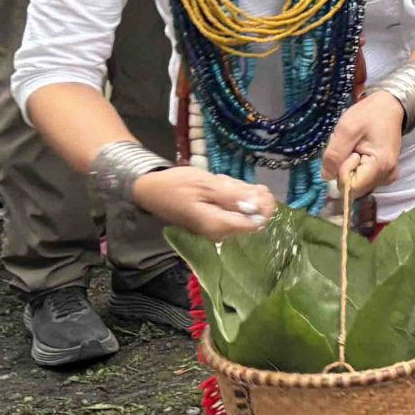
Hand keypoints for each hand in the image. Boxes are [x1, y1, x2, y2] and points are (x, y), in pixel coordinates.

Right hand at [133, 165, 274, 238]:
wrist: (149, 190)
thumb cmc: (175, 185)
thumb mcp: (206, 184)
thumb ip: (232, 196)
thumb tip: (257, 206)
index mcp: (218, 225)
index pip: (255, 223)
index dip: (265, 207)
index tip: (263, 189)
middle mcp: (219, 232)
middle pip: (251, 218)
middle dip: (250, 198)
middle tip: (235, 182)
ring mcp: (215, 229)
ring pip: (242, 212)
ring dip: (239, 195)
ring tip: (222, 182)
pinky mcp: (212, 223)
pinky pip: (231, 211)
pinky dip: (230, 198)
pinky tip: (219, 187)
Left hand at [322, 93, 406, 200]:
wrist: (389, 108)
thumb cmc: (369, 114)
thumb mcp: (346, 129)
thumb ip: (334, 154)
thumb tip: (326, 177)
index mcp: (381, 166)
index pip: (351, 186)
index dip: (342, 170)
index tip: (349, 151)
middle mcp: (387, 177)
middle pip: (354, 186)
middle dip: (345, 168)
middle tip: (351, 146)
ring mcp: (387, 177)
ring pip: (356, 183)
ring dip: (349, 167)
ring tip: (355, 147)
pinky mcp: (384, 175)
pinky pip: (362, 179)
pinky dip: (355, 167)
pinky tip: (359, 152)